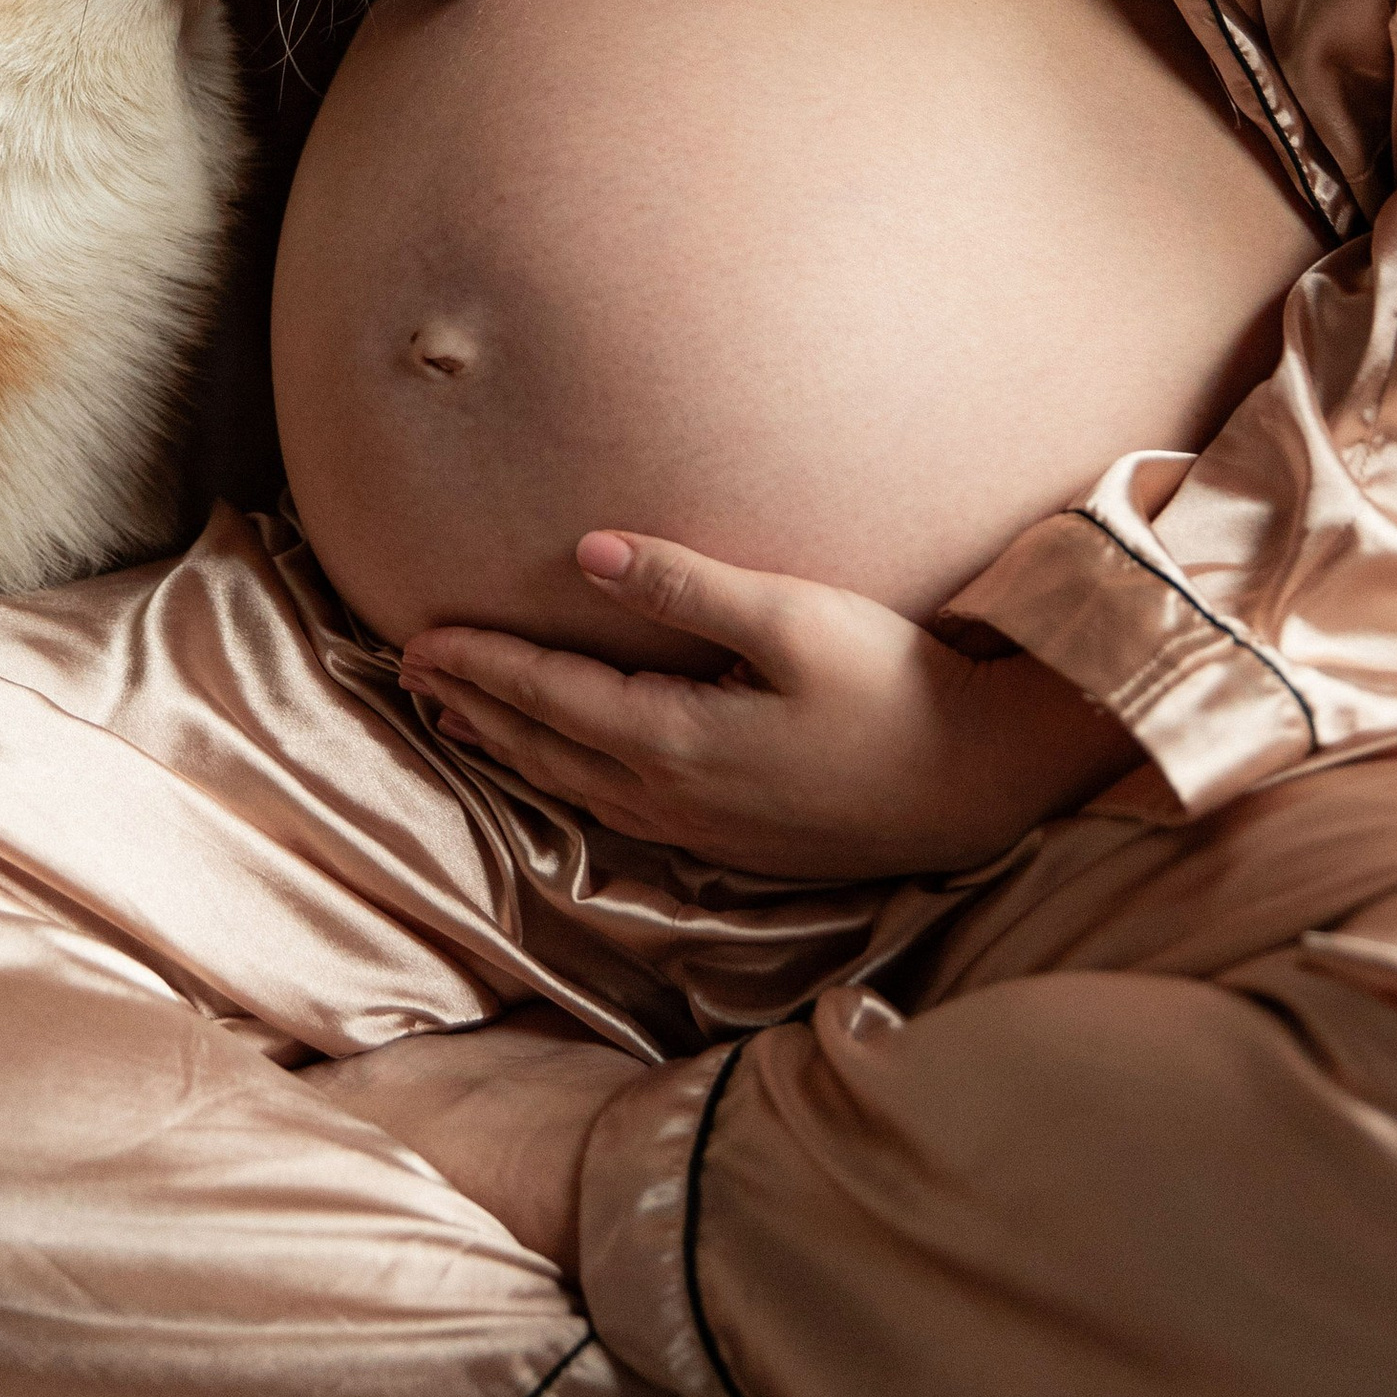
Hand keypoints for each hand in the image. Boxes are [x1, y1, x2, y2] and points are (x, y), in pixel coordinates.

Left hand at [397, 533, 1137, 883]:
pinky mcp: (736, 842)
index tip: (416, 637)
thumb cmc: (898, 686)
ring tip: (464, 719)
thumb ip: (688, 585)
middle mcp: (674, 799)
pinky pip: (617, 810)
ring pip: (576, 789)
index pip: (547, 696)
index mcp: (675, 741)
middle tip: (412, 675)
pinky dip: (567, 780)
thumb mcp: (793, 617)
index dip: (478, 665)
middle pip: (544, 750)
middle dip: (476, 708)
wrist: (984, 781)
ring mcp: (704, 831)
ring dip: (513, 749)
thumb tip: (588, 553)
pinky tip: (567, 769)